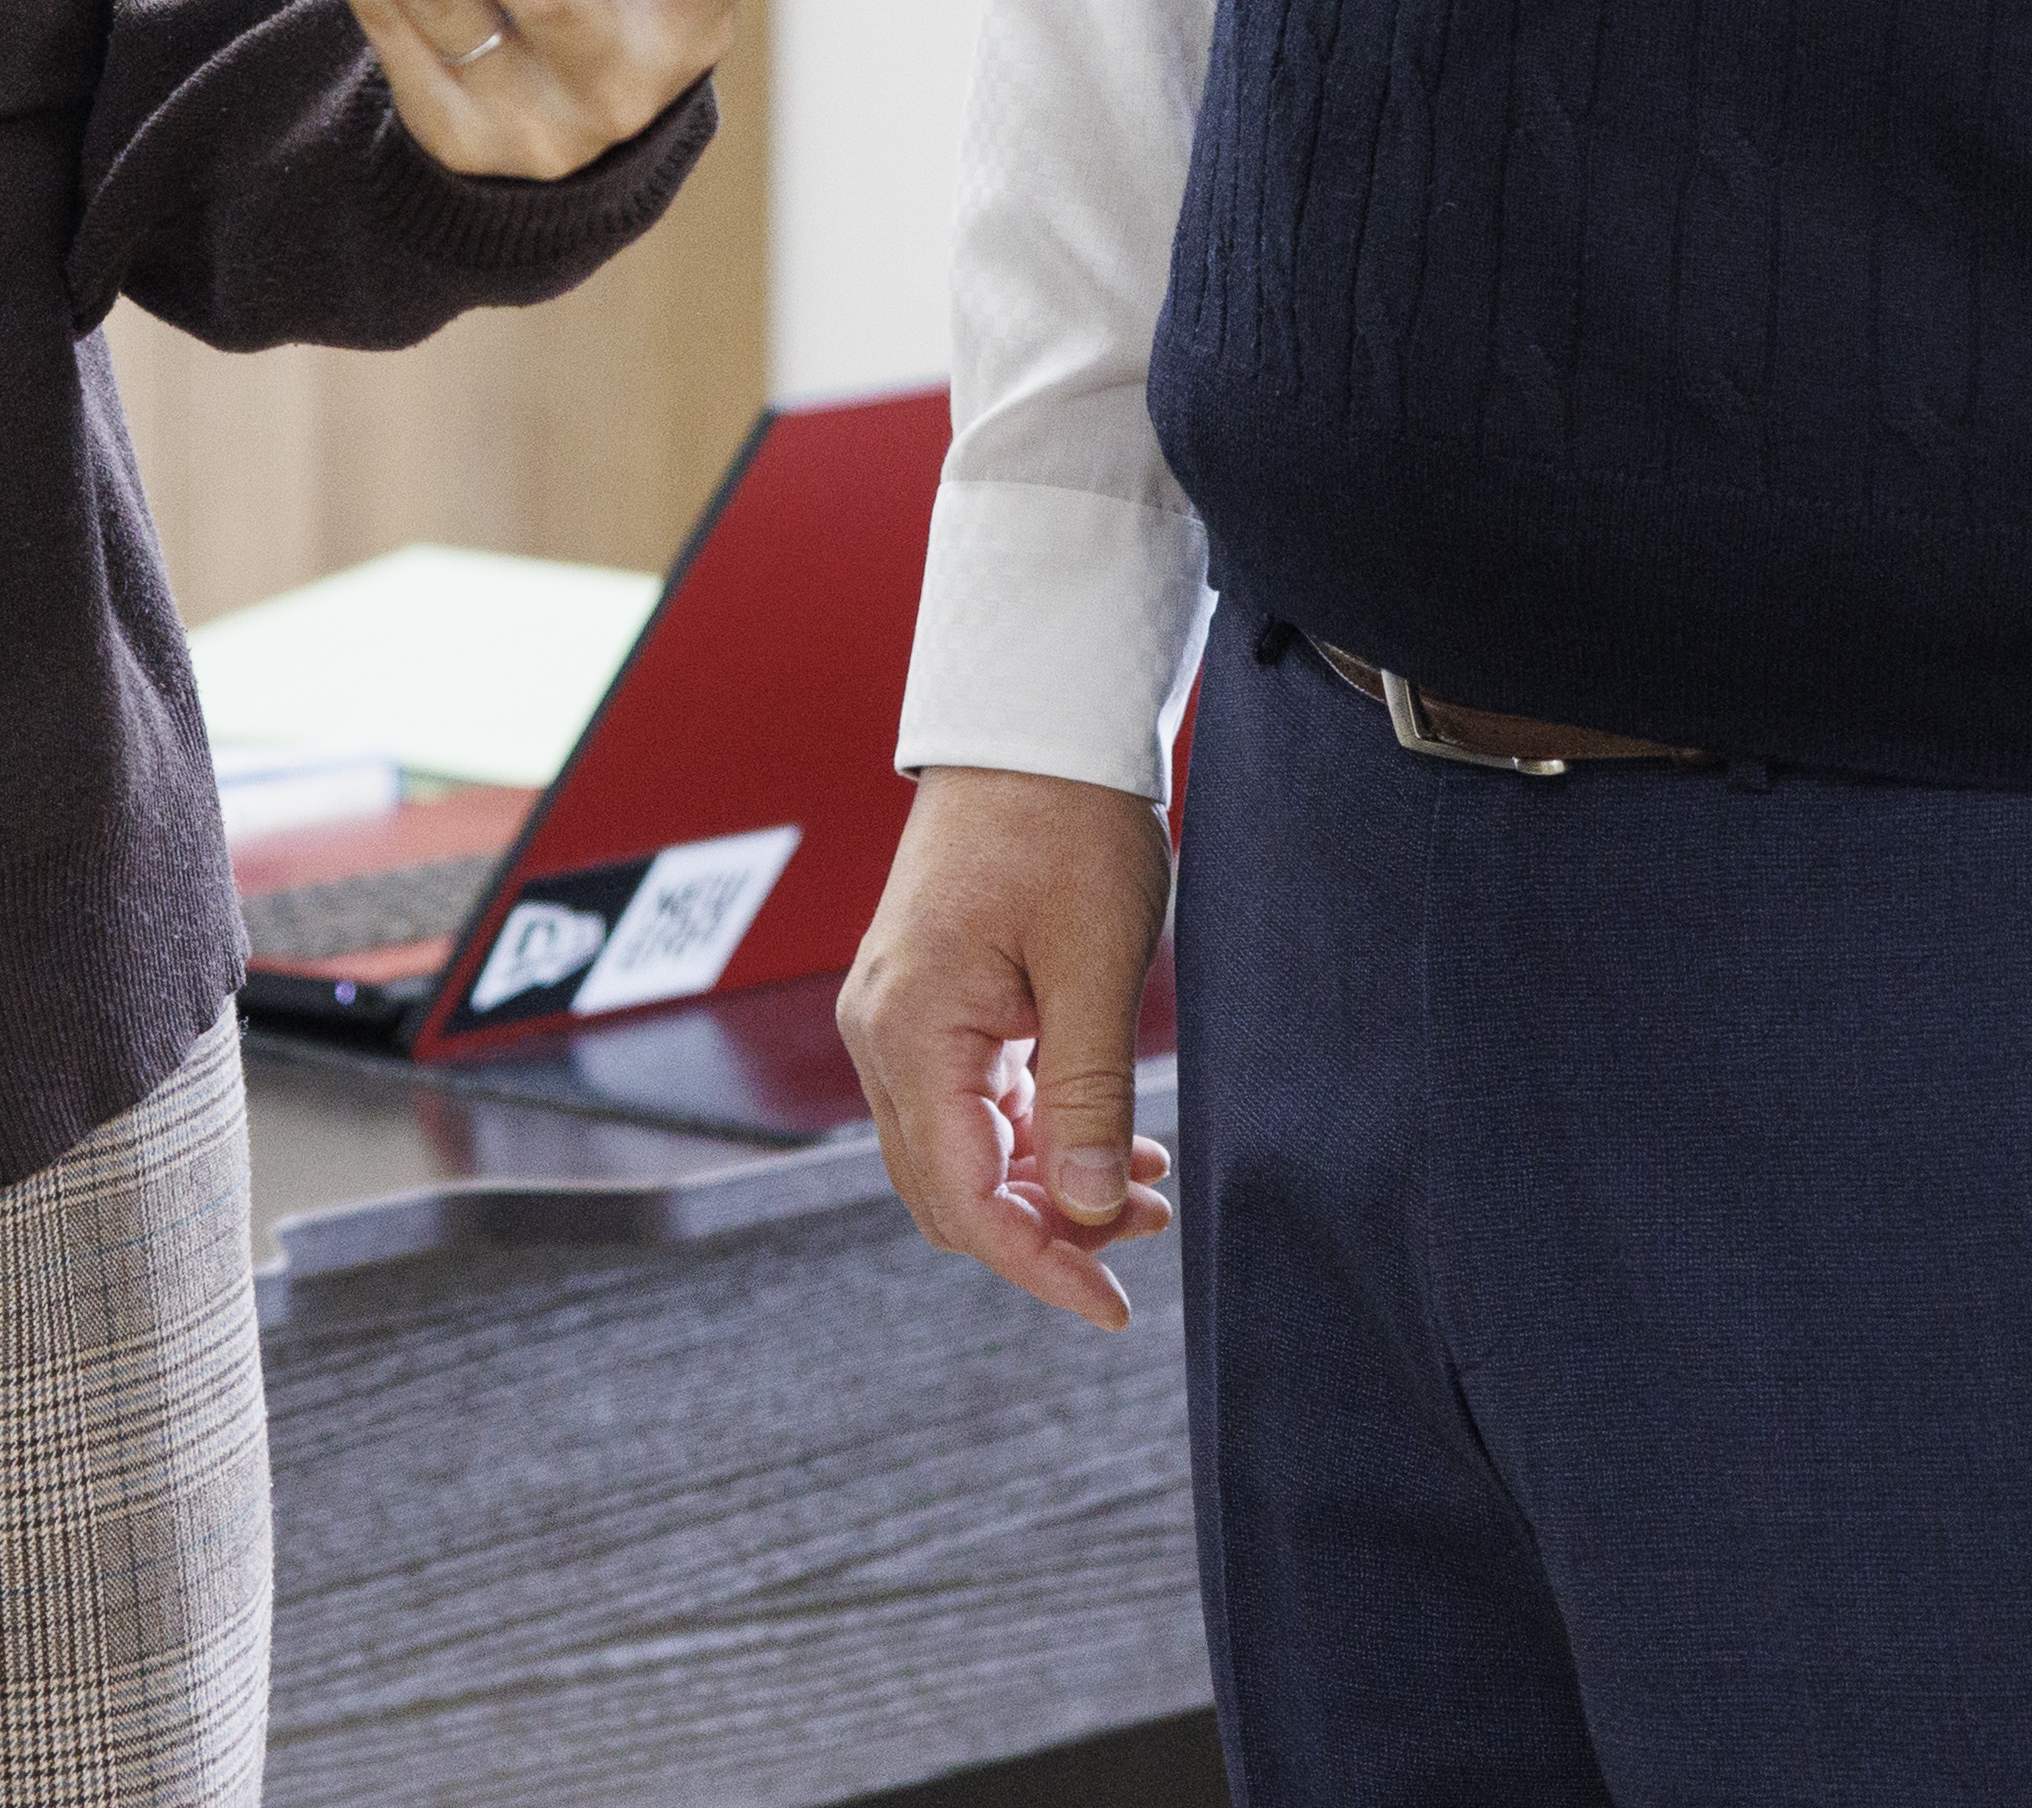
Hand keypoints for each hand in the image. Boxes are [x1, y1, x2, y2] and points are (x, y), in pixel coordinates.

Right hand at [835, 766, 1177, 1330]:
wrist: (1034, 725)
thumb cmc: (1066, 823)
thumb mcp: (1095, 965)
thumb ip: (1089, 1097)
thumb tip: (1094, 1210)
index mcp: (910, 1030)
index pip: (965, 1198)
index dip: (1041, 1264)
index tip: (1116, 1306)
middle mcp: (882, 1033)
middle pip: (951, 1190)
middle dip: (1047, 1232)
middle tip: (1148, 1234)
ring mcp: (897, 1017)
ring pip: (960, 1154)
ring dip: (1046, 1188)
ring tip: (1146, 1189)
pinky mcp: (926, 1001)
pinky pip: (969, 1103)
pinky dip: (1036, 1137)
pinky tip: (1112, 1141)